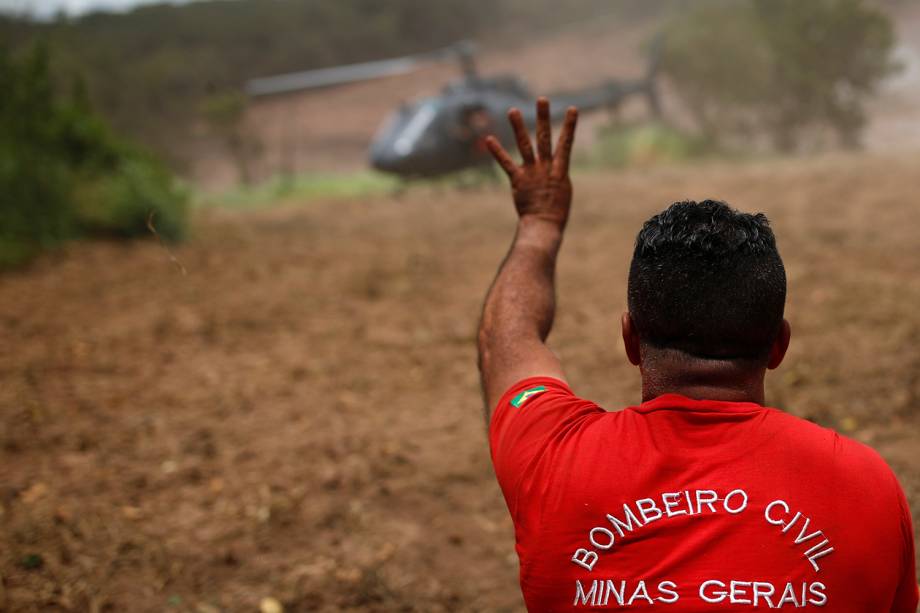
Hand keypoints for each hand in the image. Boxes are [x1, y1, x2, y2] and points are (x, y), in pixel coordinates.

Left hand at [485, 97, 577, 227]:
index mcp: (561, 170)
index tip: (572, 108)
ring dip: (519, 127)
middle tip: (541, 99)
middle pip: (545, 138)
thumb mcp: (562, 191)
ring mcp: (532, 173)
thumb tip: (556, 168)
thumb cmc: (555, 212)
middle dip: (543, 118)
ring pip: (525, 146)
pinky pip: (507, 163)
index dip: (570, 126)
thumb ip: (557, 176)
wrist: (544, 226)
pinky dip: (497, 152)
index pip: (567, 143)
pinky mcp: (518, 180)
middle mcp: (546, 167)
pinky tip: (489, 139)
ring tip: (512, 111)